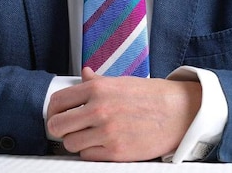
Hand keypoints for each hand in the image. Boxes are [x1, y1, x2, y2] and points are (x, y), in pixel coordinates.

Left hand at [46, 67, 201, 161]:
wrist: (179, 112)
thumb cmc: (151, 96)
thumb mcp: (121, 82)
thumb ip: (97, 81)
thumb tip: (83, 74)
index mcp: (98, 89)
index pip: (57, 101)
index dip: (52, 111)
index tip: (55, 115)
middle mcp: (99, 109)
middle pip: (57, 126)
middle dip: (59, 129)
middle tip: (67, 129)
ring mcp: (107, 132)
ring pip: (70, 144)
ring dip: (76, 142)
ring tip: (88, 136)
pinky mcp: (116, 152)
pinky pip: (87, 156)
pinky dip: (91, 152)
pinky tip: (102, 143)